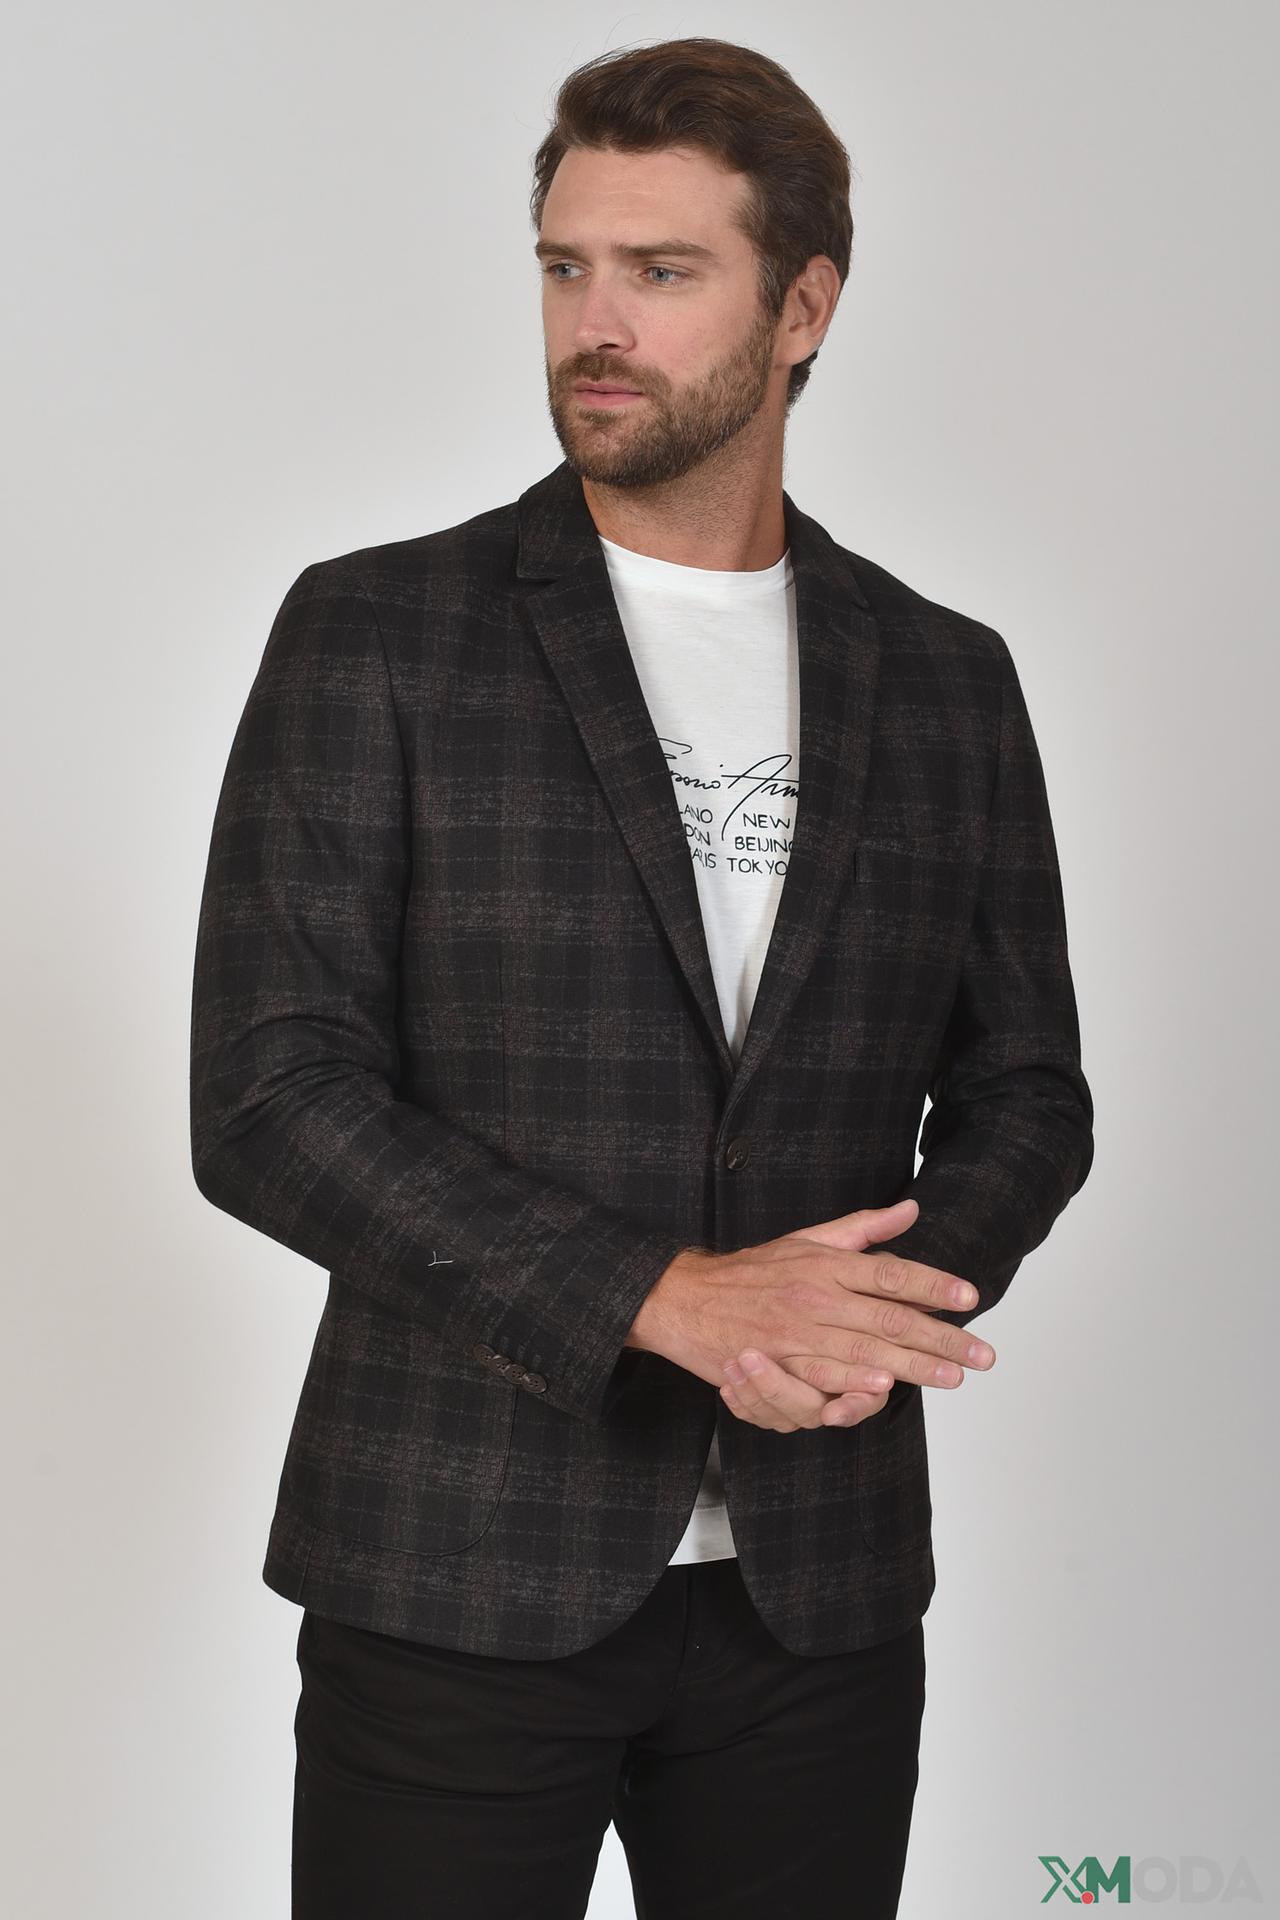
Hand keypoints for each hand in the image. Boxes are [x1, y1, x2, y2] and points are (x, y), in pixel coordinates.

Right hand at [627, 1197, 995, 1429]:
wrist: (686, 1298)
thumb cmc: (752, 1271)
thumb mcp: (806, 1238)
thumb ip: (862, 1228)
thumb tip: (910, 1210)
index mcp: (826, 1261)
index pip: (890, 1272)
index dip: (933, 1284)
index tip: (970, 1296)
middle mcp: (816, 1293)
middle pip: (890, 1316)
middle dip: (942, 1338)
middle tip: (982, 1354)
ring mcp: (798, 1331)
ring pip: (865, 1349)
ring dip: (913, 1365)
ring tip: (954, 1376)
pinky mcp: (779, 1361)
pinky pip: (823, 1375)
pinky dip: (855, 1381)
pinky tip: (886, 1387)